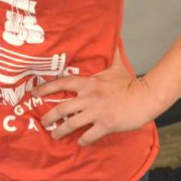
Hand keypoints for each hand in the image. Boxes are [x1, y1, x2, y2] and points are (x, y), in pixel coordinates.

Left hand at [34, 63, 155, 145]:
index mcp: (89, 83)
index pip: (62, 83)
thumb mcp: (117, 66)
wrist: (146, 97)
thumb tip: (114, 38)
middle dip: (49, 117)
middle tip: (43, 122)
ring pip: (71, 124)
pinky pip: (88, 135)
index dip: (46, 88)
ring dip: (60, 131)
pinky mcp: (105, 124)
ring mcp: (96, 112)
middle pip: (61, 107)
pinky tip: (80, 142)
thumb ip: (112, 54)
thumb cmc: (131, 83)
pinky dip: (82, 140)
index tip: (33, 93)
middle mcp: (89, 97)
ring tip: (55, 136)